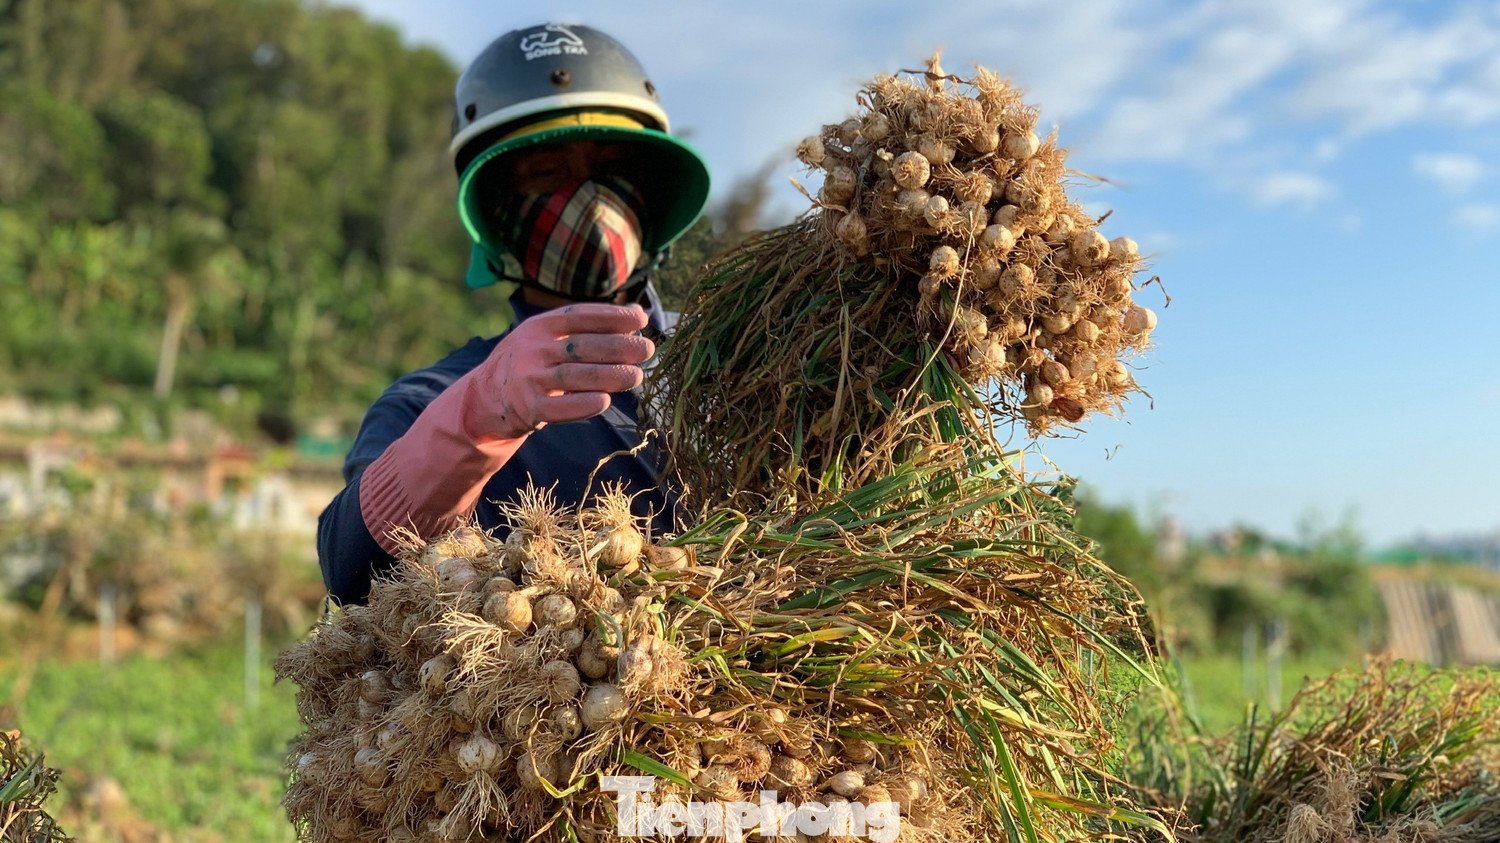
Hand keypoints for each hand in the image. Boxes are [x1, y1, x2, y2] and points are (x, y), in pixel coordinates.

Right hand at [474, 303, 653, 440]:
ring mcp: (528, 378)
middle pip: (581, 346)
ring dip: (609, 376)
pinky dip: (583, 405)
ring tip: (636, 376)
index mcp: (540, 325)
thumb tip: (640, 315)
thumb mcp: (549, 336)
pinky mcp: (528, 408)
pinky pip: (558, 408)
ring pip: (573, 376)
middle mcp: (533, 349)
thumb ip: (587, 327)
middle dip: (618, 346)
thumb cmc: (533, 361)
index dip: (611, 316)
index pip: (579, 316)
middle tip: (647, 349)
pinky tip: (606, 401)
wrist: (487, 396)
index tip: (641, 319)